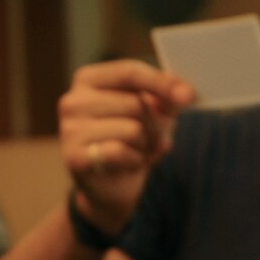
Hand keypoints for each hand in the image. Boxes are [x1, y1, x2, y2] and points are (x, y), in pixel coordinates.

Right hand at [59, 60, 195, 235]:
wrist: (112, 188)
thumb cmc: (131, 142)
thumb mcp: (153, 114)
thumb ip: (167, 98)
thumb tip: (185, 93)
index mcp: (88, 80)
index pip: (130, 72)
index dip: (162, 83)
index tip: (190, 95)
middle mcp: (73, 100)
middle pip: (135, 103)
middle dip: (154, 126)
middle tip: (149, 140)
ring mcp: (69, 129)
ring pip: (132, 129)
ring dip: (144, 146)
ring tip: (135, 152)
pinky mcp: (74, 157)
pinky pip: (120, 152)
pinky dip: (134, 161)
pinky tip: (127, 165)